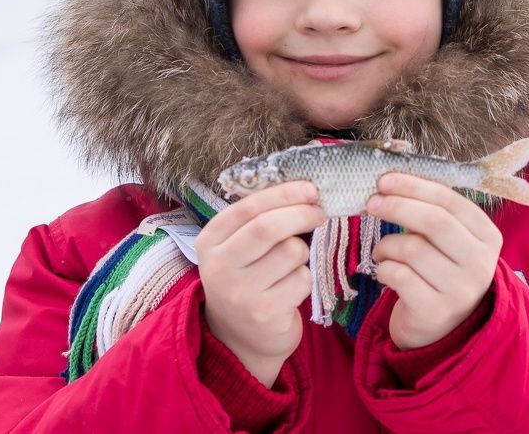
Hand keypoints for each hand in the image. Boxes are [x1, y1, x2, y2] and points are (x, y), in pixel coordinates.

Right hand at [195, 180, 326, 385]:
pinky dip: (305, 279)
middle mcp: (219, 267)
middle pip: (268, 227)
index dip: (283, 194)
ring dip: (302, 253)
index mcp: (210, 241)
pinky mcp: (265, 314)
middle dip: (301, 214)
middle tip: (318, 213)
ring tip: (291, 265)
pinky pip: (302, 279)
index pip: (248, 207)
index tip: (309, 189)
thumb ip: (259, 217)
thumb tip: (304, 190)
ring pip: (291, 251)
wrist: (238, 339)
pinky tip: (290, 290)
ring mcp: (240, 293)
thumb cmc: (246, 279)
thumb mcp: (238, 246)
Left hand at [366, 173, 502, 349]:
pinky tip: (385, 271)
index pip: (451, 202)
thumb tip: (389, 184)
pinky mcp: (435, 312)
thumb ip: (429, 213)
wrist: (440, 329)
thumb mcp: (447, 241)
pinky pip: (399, 275)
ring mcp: (461, 290)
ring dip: (386, 245)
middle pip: (435, 222)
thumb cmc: (438, 270)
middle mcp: (480, 264)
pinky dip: (383, 268)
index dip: (415, 187)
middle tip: (372, 203)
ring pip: (413, 249)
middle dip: (398, 206)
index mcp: (487, 237)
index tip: (385, 180)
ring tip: (382, 251)